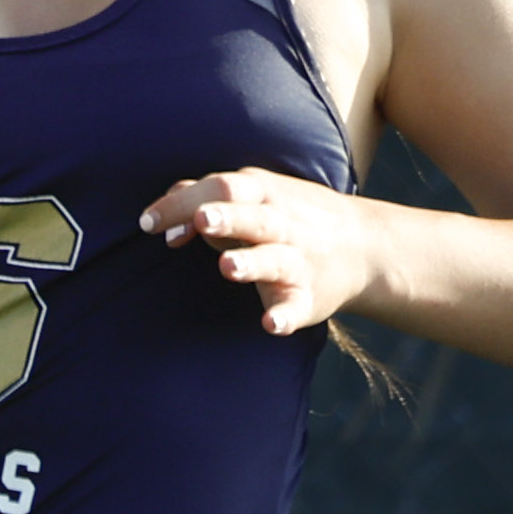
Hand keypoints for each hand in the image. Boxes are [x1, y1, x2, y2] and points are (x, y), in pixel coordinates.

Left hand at [140, 167, 374, 336]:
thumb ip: (198, 200)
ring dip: (250, 262)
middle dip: (224, 217)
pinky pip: (295, 307)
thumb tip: (155, 220)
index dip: (181, 205)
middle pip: (250, 214)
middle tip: (201, 221)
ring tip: (227, 267)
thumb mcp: (249, 196)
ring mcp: (298, 259)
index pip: (218, 188)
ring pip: (273, 258)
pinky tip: (269, 325)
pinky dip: (284, 316)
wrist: (365, 247)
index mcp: (260, 193)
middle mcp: (280, 223)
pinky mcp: (310, 297)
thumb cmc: (283, 217)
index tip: (147, 224)